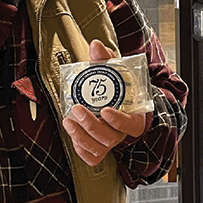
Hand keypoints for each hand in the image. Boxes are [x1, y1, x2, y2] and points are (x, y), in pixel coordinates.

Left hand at [61, 39, 147, 165]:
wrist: (119, 102)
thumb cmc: (119, 88)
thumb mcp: (115, 72)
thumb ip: (106, 60)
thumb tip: (95, 45)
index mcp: (134, 116)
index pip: (130, 125)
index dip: (118, 120)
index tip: (105, 110)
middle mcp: (123, 133)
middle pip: (110, 137)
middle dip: (90, 125)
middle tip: (76, 109)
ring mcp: (111, 143)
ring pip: (99, 149)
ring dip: (81, 136)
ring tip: (68, 120)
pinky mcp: (99, 149)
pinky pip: (91, 158)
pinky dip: (80, 149)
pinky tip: (73, 133)